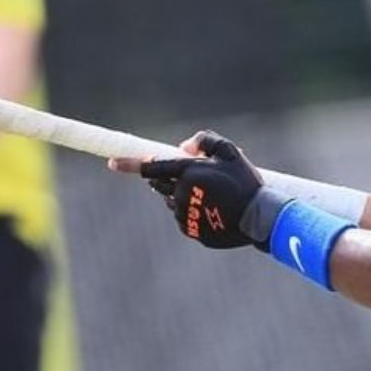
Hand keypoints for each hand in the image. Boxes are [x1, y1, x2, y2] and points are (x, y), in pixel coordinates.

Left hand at [114, 131, 285, 248]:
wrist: (258, 218)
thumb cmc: (246, 182)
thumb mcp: (231, 151)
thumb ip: (205, 140)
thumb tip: (183, 146)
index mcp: (188, 172)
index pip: (151, 166)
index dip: (130, 163)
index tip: (112, 162)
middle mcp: (180, 194)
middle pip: (158, 184)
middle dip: (164, 178)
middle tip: (188, 176)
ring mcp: (184, 214)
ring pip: (171, 201)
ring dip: (181, 194)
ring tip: (211, 195)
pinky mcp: (191, 231)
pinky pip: (183, 218)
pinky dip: (191, 211)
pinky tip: (213, 210)